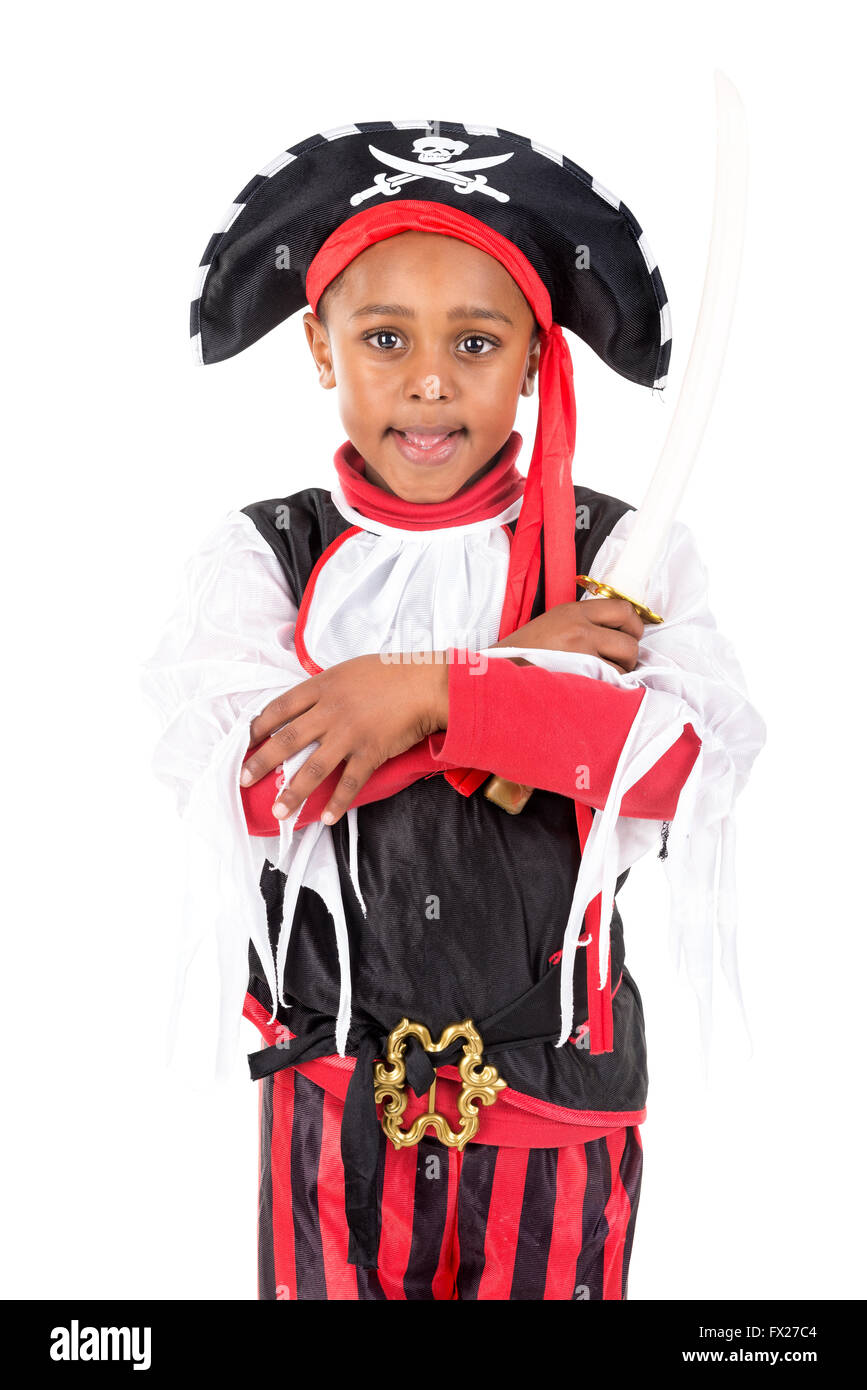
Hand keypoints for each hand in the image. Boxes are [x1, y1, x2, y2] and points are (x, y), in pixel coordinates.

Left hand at [239, 652, 449, 825]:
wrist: (425, 684)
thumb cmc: (389, 673)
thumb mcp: (347, 671)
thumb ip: (324, 689)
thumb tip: (302, 704)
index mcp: (322, 687)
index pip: (279, 708)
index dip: (258, 727)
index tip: (245, 742)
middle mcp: (330, 711)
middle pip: (287, 740)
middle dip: (262, 762)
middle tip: (244, 779)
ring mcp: (349, 733)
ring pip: (313, 767)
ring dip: (293, 792)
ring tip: (279, 811)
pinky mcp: (370, 752)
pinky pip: (350, 782)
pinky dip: (337, 802)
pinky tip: (325, 818)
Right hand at [493, 598, 643, 674]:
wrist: (497, 671)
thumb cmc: (523, 653)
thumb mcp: (553, 624)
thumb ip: (585, 623)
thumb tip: (620, 634)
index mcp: (573, 610)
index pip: (623, 608)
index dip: (634, 625)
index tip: (631, 637)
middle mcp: (579, 626)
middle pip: (630, 637)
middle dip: (631, 654)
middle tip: (620, 663)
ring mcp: (580, 649)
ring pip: (624, 661)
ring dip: (621, 673)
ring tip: (603, 677)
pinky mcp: (579, 672)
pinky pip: (612, 680)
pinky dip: (610, 687)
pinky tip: (596, 687)